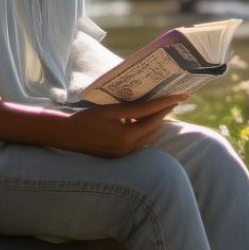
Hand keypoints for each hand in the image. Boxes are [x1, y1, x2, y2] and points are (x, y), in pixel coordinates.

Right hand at [58, 94, 187, 157]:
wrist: (66, 137)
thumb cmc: (86, 120)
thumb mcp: (110, 111)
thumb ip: (133, 109)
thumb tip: (153, 104)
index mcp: (126, 136)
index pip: (154, 117)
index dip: (168, 104)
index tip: (182, 94)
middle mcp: (128, 147)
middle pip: (154, 128)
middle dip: (164, 113)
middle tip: (173, 98)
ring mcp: (125, 153)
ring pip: (149, 136)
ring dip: (156, 122)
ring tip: (161, 107)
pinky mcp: (120, 155)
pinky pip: (140, 142)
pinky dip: (145, 130)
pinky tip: (142, 119)